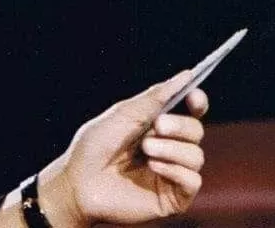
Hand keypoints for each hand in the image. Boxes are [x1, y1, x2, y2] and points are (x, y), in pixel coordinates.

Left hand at [37, 71, 208, 227]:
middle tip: (158, 125)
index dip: (197, 101)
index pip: (190, 111)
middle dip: (180, 125)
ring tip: (146, 150)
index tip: (194, 96)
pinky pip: (192, 180)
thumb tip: (186, 76)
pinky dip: (175, 170)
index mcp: (158, 125)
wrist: (77, 182)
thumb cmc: (94, 147)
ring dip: (171, 149)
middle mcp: (169, 148)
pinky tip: (153, 166)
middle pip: (196, 130)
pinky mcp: (173, 198)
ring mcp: (172, 173)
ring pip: (196, 156)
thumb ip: (155, 98)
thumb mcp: (123, 115)